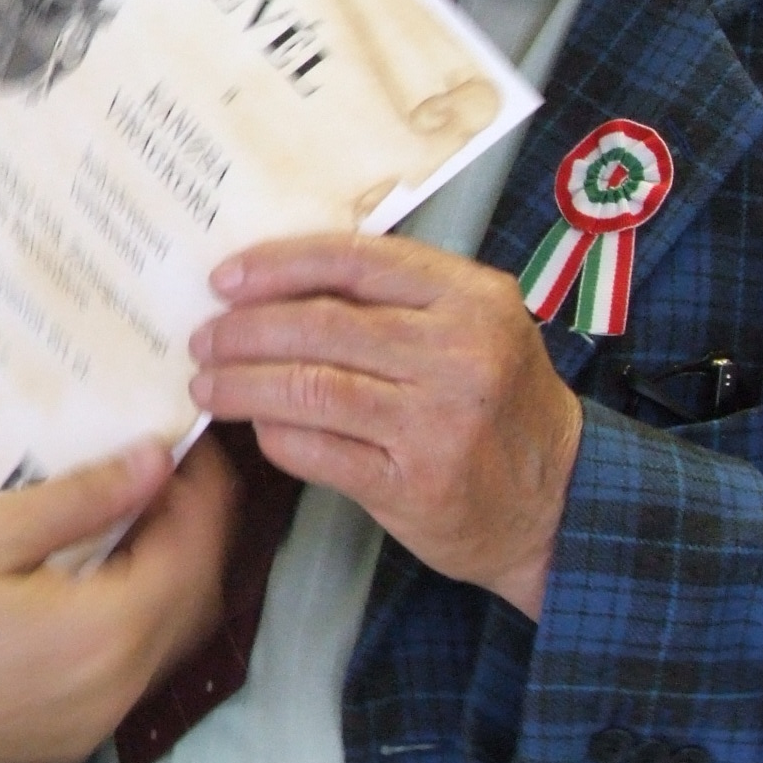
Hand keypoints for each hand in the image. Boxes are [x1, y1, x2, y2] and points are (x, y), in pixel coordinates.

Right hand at [0, 434, 237, 762]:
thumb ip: (81, 499)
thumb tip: (152, 464)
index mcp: (99, 635)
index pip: (191, 553)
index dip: (203, 495)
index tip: (193, 450)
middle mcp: (114, 689)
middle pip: (195, 599)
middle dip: (196, 531)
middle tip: (175, 475)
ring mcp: (97, 722)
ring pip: (172, 639)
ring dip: (173, 576)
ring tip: (144, 516)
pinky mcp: (75, 737)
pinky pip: (136, 672)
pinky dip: (142, 618)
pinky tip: (110, 579)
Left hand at [188, 236, 581, 617]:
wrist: (558, 502)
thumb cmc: (497, 403)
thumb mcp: (472, 329)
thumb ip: (396, 300)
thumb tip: (277, 284)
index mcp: (472, 299)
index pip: (356, 259)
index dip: (279, 264)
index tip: (226, 278)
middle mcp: (460, 355)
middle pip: (322, 326)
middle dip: (246, 330)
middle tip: (203, 338)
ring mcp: (438, 422)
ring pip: (310, 387)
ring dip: (243, 384)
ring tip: (208, 384)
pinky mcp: (415, 484)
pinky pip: (318, 450)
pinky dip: (275, 436)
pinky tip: (258, 427)